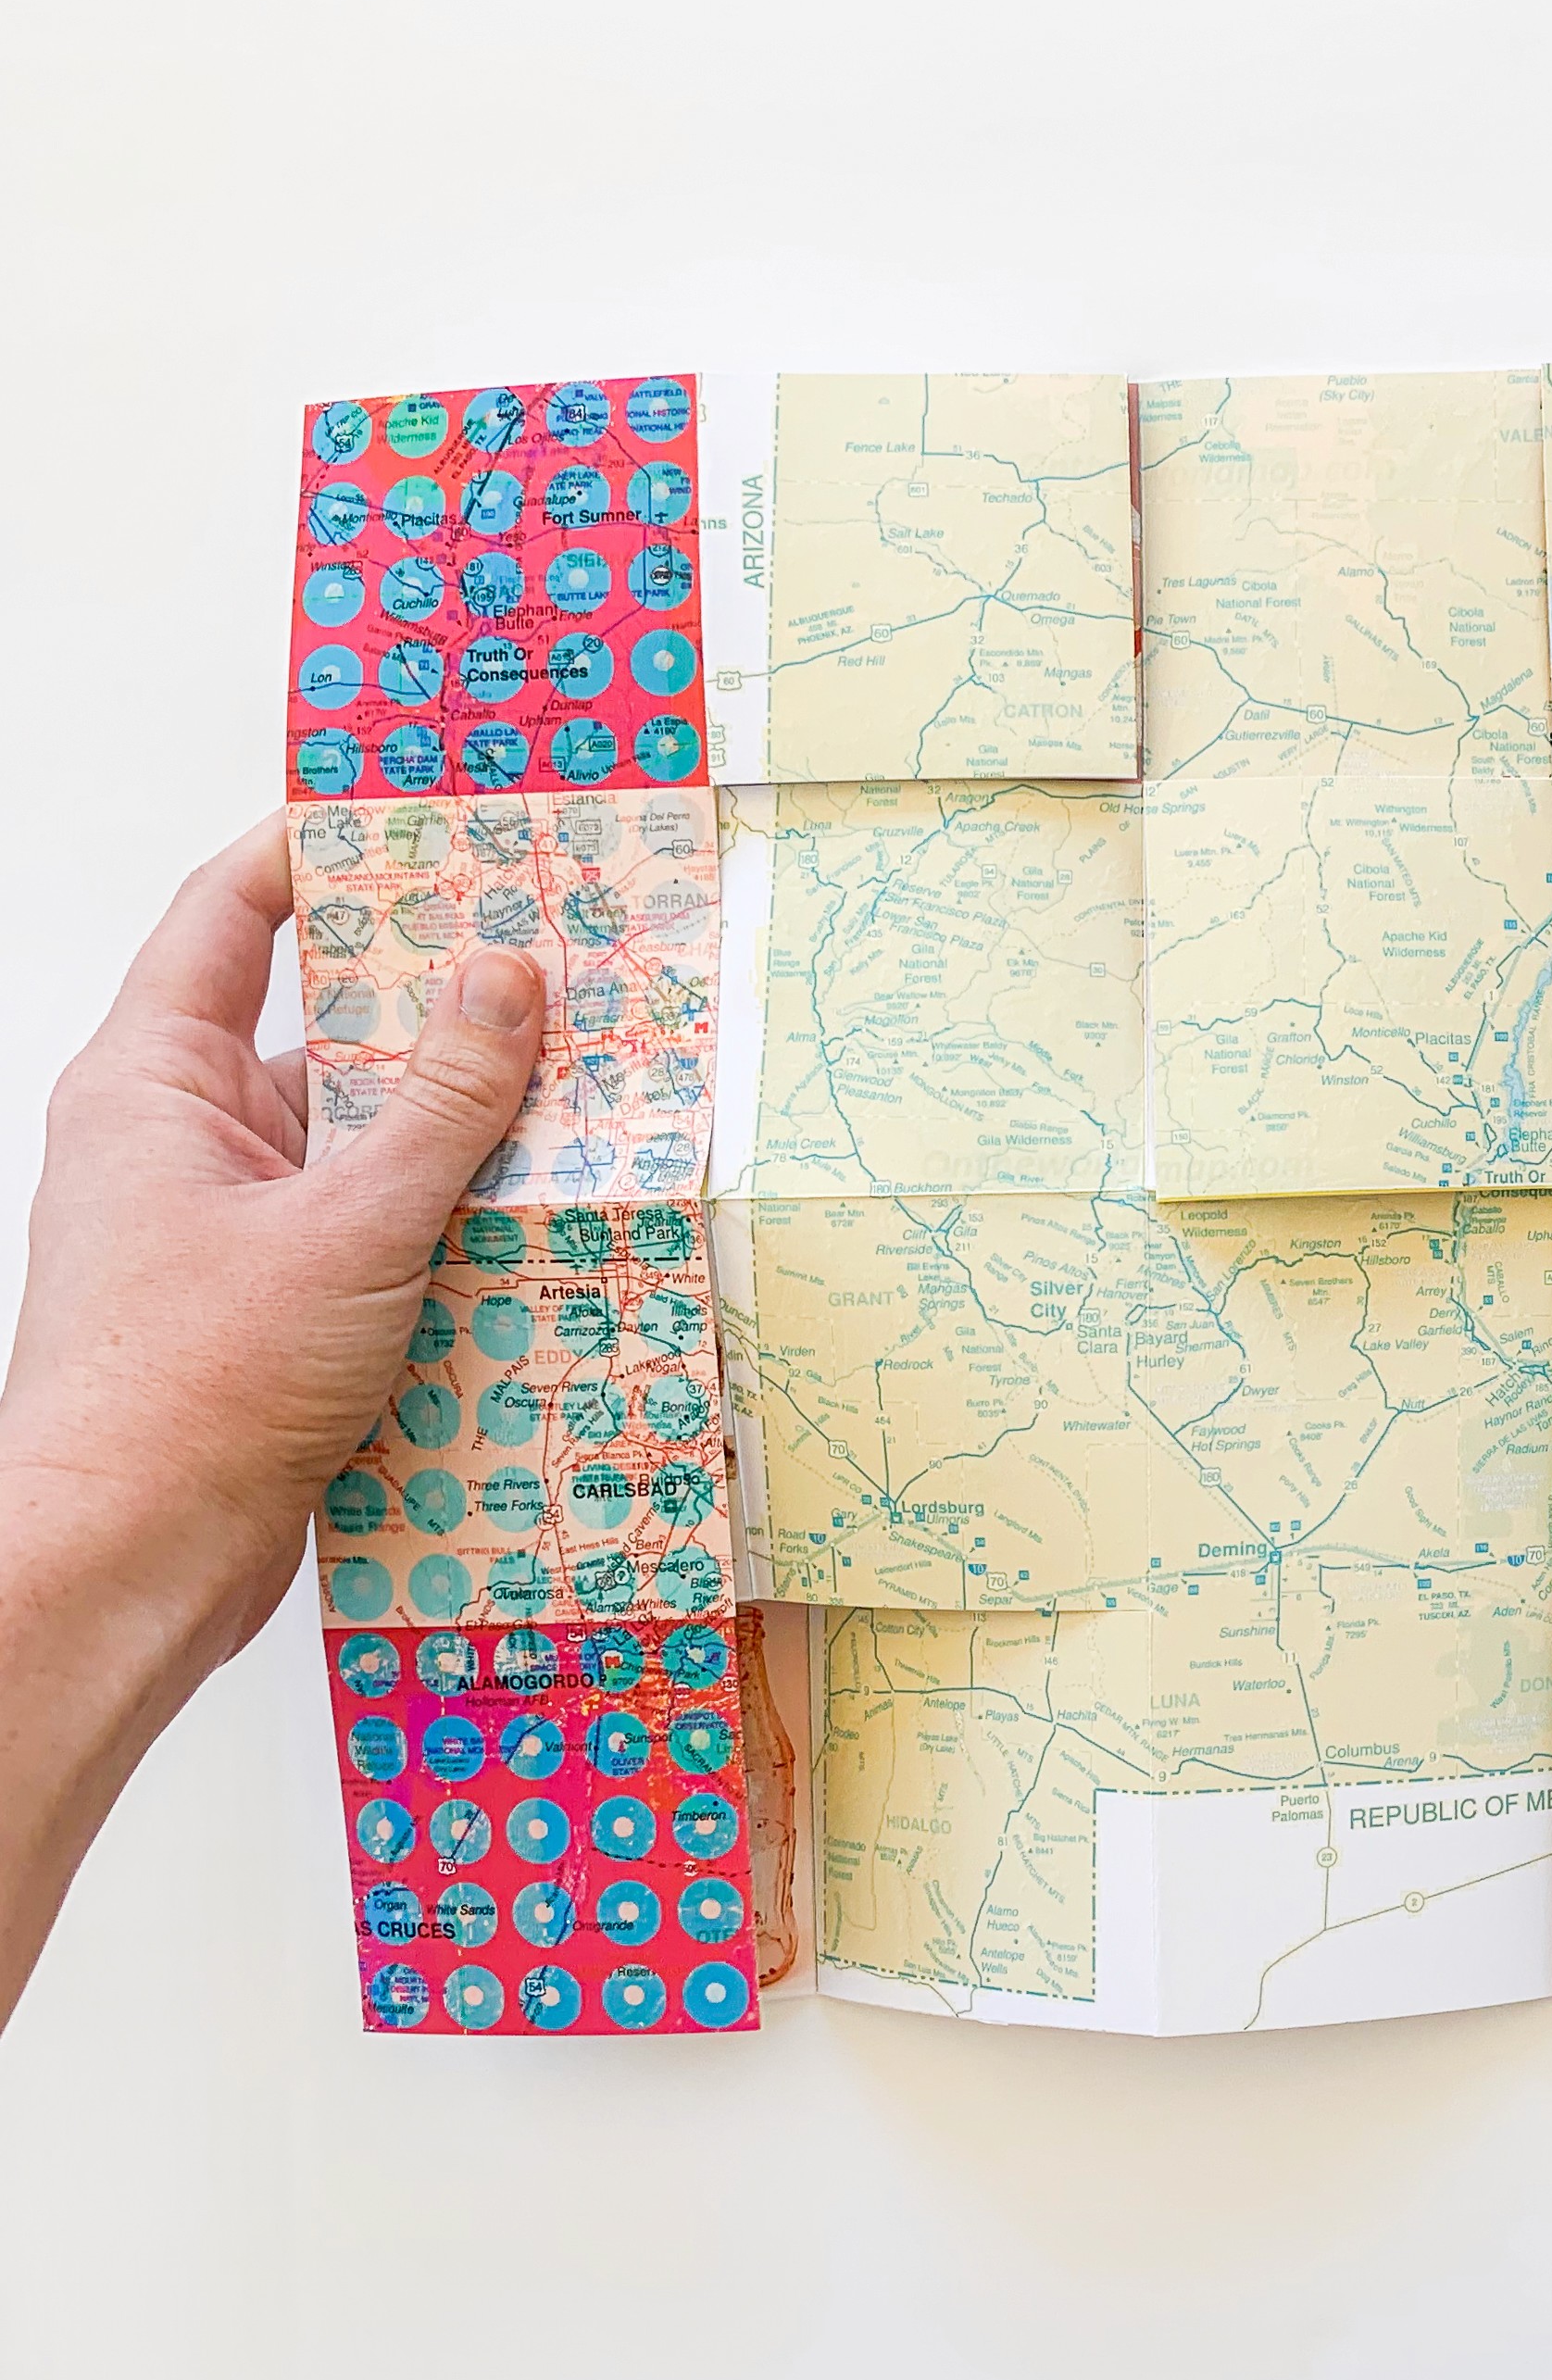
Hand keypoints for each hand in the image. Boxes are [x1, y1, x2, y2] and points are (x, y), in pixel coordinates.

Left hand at [0, 814, 540, 2019]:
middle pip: (326, 1028)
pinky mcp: (278, 1308)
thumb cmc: (191, 1389)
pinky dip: (459, 1220)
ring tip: (593, 1088)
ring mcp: (231, 1227)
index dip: (321, 851)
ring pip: (367, 1138)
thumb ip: (446, 1103)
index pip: (231, 916)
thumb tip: (511, 975)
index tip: (431, 816)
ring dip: (469, 1125)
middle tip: (561, 954)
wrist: (130, 1563)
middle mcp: (184, 1141)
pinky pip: (381, 1228)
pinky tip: (555, 1221)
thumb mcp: (350, 1226)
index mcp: (157, 1084)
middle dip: (445, 998)